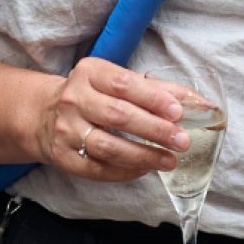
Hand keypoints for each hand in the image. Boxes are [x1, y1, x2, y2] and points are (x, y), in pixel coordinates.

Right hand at [34, 57, 188, 181]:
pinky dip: (125, 171)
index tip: (178, 111)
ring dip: (143, 155)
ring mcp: (66, 129)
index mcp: (90, 73)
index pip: (123, 83)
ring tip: (169, 160)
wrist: (44, 114)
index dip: (153, 98)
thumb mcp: (116, 82)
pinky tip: (144, 169)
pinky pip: (97, 168)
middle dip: (154, 129)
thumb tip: (198, 101)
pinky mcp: (63, 156)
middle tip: (181, 140)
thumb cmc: (93, 96)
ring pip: (108, 146)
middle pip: (118, 115)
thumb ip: (156, 89)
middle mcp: (74, 98)